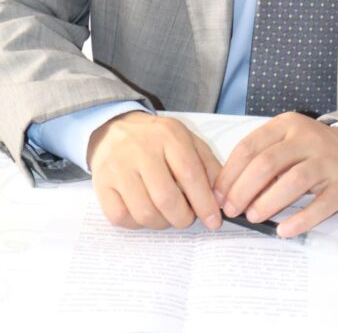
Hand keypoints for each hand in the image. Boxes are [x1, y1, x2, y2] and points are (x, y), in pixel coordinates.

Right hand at [87, 112, 223, 231]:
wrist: (114, 128)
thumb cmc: (157, 139)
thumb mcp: (187, 141)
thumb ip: (208, 165)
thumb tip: (221, 198)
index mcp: (169, 136)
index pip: (190, 174)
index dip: (204, 202)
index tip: (214, 221)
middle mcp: (141, 150)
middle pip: (166, 198)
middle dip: (183, 218)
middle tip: (187, 218)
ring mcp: (118, 168)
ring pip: (144, 213)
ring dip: (162, 223)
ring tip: (168, 215)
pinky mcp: (101, 185)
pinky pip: (121, 218)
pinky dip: (137, 224)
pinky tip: (145, 213)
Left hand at [213, 112, 337, 237]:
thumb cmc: (312, 152)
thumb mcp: (287, 143)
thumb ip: (262, 160)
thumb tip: (228, 192)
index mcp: (287, 125)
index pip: (250, 147)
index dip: (230, 173)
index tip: (217, 196)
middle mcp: (307, 139)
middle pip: (268, 163)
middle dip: (243, 189)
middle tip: (231, 211)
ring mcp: (327, 161)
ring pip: (293, 180)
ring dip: (268, 202)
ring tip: (252, 217)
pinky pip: (320, 204)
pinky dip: (300, 219)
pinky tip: (283, 230)